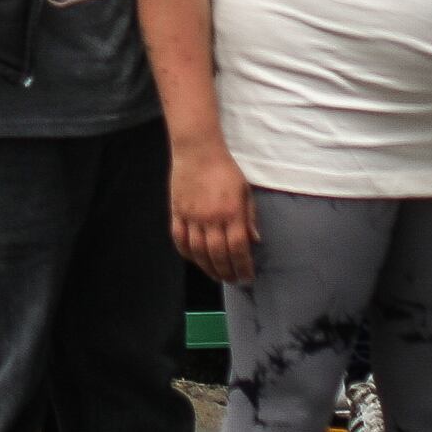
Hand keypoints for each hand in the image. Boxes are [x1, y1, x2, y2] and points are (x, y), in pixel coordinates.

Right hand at [167, 136, 257, 281]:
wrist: (198, 150)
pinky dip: (187, 253)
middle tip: (232, 280)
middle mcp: (211, 217)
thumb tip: (254, 241)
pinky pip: (179, 239)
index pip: (238, 248)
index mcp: (232, 212)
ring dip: (208, 268)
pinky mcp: (177, 212)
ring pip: (198, 251)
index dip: (243, 266)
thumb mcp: (245, 191)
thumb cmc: (225, 169)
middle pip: (218, 254)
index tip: (247, 276)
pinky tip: (195, 259)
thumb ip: (249, 217)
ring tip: (216, 275)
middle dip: (227, 272)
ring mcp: (192, 216)